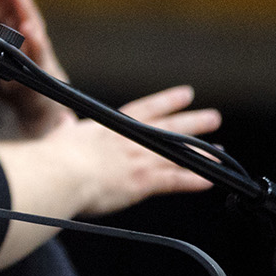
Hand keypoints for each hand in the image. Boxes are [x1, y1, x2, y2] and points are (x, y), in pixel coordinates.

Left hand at [0, 0, 69, 137]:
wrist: (31, 92)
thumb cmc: (7, 49)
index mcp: (5, 12)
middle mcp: (20, 23)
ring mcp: (31, 43)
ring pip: (27, 18)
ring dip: (20, 2)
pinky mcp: (37, 65)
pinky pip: (36, 50)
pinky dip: (34, 39)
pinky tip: (28, 28)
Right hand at [0, 84, 222, 271]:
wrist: (58, 174)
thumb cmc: (55, 157)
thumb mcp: (60, 136)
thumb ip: (66, 130)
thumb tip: (63, 122)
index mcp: (112, 127)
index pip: (146, 109)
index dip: (167, 101)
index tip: (186, 94)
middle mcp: (130, 140)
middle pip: (170, 128)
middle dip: (194, 122)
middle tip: (214, 116)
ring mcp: (139, 160)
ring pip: (178, 154)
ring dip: (201, 153)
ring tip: (221, 152)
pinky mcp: (142, 182)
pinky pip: (175, 181)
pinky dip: (193, 181)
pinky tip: (209, 181)